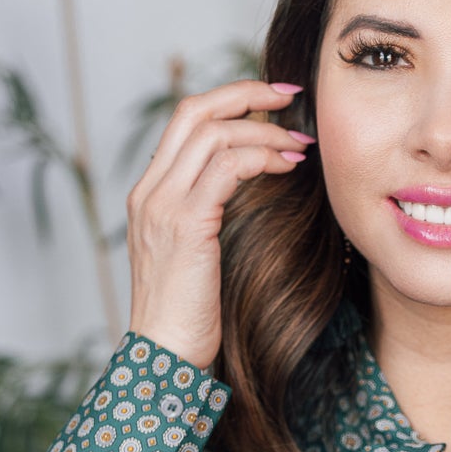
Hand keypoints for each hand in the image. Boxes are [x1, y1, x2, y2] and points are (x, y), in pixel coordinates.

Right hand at [126, 79, 313, 369]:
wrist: (164, 358)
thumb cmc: (189, 318)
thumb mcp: (196, 257)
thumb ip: (209, 215)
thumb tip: (250, 185)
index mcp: (150, 194)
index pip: (185, 122)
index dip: (230, 100)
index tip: (273, 101)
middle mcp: (150, 192)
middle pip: (194, 111)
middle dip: (247, 94)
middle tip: (292, 96)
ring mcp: (162, 205)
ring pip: (214, 133)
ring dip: (264, 131)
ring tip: (300, 146)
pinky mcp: (185, 224)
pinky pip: (225, 167)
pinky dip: (261, 157)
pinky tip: (287, 167)